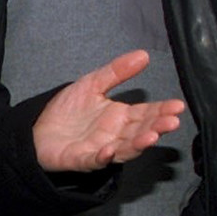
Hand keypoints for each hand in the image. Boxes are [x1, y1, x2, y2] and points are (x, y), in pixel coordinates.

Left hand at [32, 50, 185, 171]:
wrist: (38, 129)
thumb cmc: (68, 110)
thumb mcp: (92, 84)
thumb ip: (117, 72)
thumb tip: (143, 55)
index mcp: (120, 117)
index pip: (146, 113)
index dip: (162, 110)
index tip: (178, 106)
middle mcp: (115, 135)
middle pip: (140, 132)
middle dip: (157, 127)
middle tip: (172, 122)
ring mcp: (100, 149)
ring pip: (124, 149)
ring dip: (138, 144)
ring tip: (151, 136)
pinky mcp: (80, 160)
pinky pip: (94, 161)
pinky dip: (103, 157)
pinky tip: (109, 150)